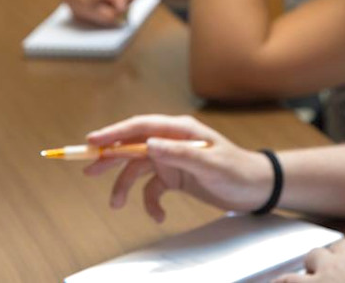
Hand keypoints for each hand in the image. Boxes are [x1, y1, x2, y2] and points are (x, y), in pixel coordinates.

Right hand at [84, 115, 274, 221]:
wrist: (256, 188)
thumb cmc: (238, 170)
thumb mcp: (210, 163)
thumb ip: (179, 153)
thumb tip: (148, 144)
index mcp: (179, 130)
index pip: (140, 127)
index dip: (114, 132)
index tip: (92, 141)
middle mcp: (172, 142)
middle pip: (133, 146)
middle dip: (110, 158)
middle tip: (88, 171)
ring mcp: (172, 159)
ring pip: (138, 169)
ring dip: (125, 186)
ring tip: (115, 204)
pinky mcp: (175, 176)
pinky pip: (153, 189)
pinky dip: (151, 203)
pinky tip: (158, 216)